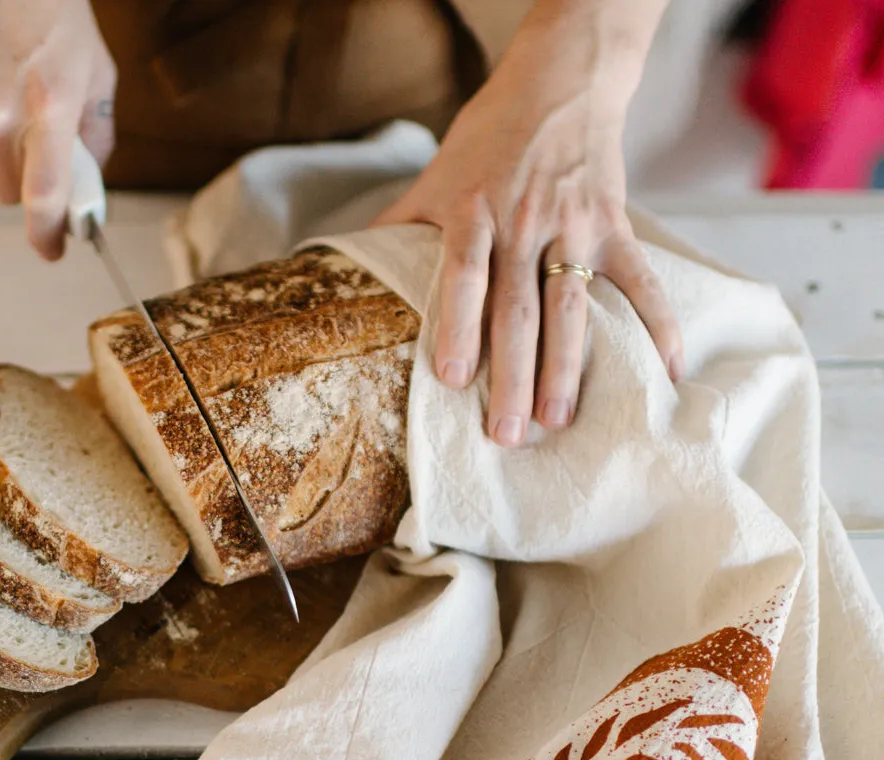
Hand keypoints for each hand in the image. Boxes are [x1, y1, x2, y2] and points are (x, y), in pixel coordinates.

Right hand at [0, 0, 116, 259]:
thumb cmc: (51, 8)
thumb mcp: (95, 70)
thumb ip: (94, 135)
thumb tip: (87, 184)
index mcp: (49, 103)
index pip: (45, 193)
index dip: (49, 232)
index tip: (52, 249)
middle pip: (9, 194)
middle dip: (29, 187)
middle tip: (44, 162)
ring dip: (5, 149)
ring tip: (16, 97)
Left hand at [374, 1, 681, 445]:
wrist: (561, 81)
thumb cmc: (486, 139)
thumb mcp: (434, 176)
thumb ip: (397, 227)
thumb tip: (342, 272)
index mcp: (473, 210)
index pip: (464, 273)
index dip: (457, 324)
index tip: (453, 379)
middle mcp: (524, 222)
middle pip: (518, 309)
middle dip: (513, 375)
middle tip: (507, 434)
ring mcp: (574, 226)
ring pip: (571, 307)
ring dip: (567, 368)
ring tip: (559, 421)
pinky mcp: (614, 227)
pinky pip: (641, 282)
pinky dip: (657, 326)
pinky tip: (662, 374)